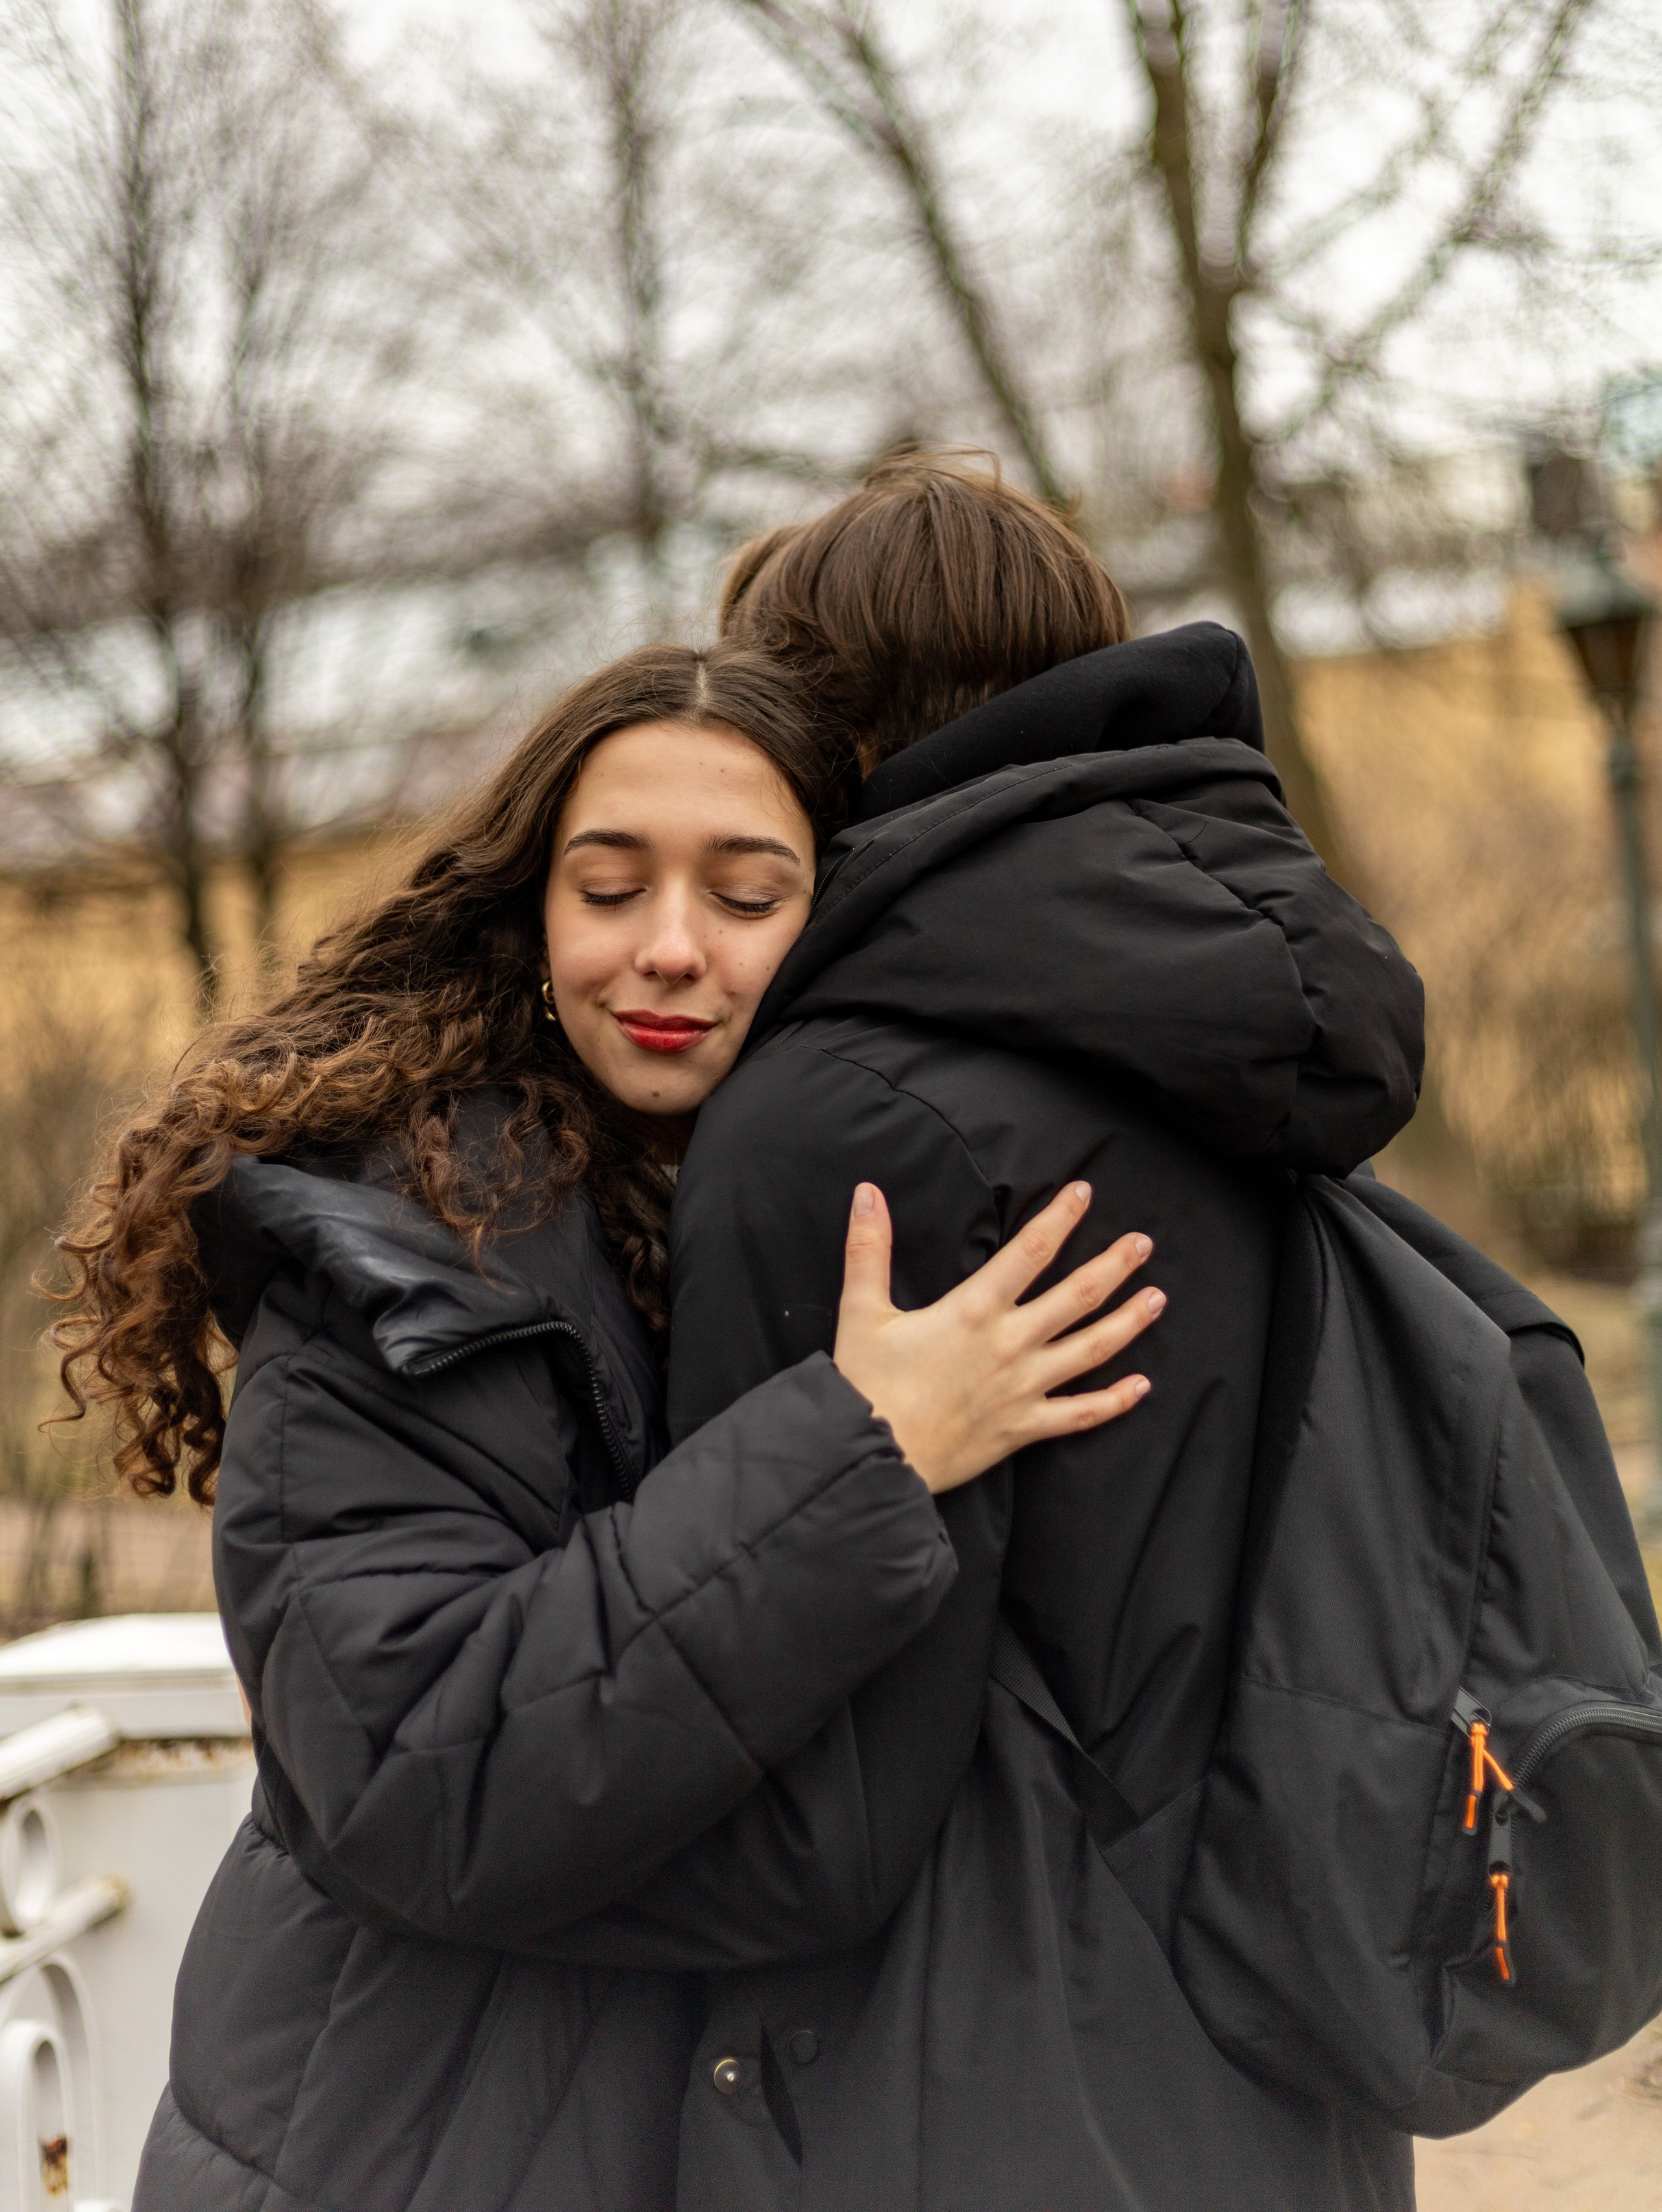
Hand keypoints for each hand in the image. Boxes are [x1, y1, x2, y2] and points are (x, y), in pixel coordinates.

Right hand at [832, 1180, 1161, 1495]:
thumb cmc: (866, 1384)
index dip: (1060, 1218)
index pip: (1030, 1252)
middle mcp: (1010, 1344)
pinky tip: (1141, 1387)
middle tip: (1144, 1243)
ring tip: (1158, 1298)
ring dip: (1129, 1321)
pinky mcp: (1024, 1428)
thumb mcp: (862, 1309)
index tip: (1083, 1192)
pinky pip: (1080, 1414)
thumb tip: (867, 1193)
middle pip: (1077, 1296)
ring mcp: (1024, 1388)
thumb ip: (869, 1248)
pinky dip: (1114, 1402)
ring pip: (1091, 1349)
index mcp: (974, 1310)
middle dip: (1115, 1265)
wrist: (872, 1457)